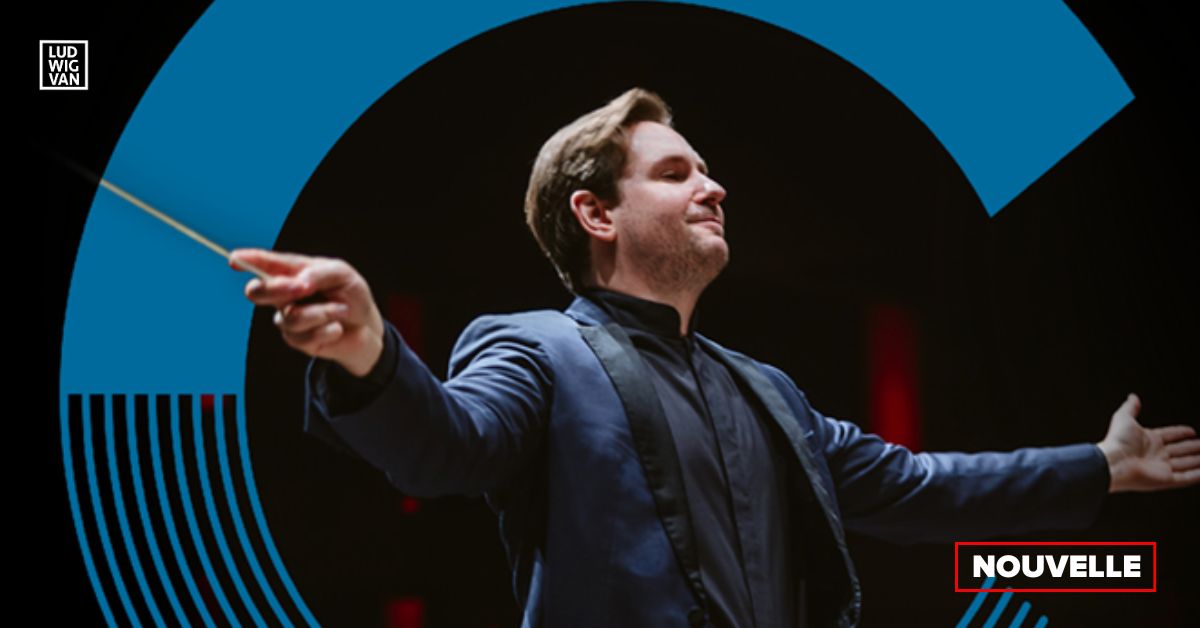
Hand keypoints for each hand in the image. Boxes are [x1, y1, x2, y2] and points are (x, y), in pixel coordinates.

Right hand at [230, 248, 384, 376]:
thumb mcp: (342, 274)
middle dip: (277, 289)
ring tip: (341, 310)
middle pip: (258, 291)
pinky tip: (337, 328)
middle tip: (303, 288)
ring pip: (291, 317)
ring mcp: (287, 317)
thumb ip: (319, 273)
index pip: (266, 264)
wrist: (367, 328)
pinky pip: (305, 336)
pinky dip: (328, 329)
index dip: (247, 260)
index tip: (235, 259)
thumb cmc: (351, 295)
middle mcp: (284, 294)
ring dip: (322, 312)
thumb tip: (298, 282)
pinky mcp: (297, 340)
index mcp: (292, 272)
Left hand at [1096, 394, 1199, 492]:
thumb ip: (1130, 408)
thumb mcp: (1124, 418)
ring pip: (1185, 464)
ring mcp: (1161, 468)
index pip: (1169, 435)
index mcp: (1148, 440)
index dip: (1180, 433)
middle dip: (1193, 448)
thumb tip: (1133, 396)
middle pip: (1180, 450)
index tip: (1191, 431)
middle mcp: (1156, 454)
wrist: (1113, 463)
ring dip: (1197, 461)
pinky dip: (1196, 475)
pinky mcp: (1166, 480)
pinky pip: (1186, 478)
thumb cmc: (1117, 441)